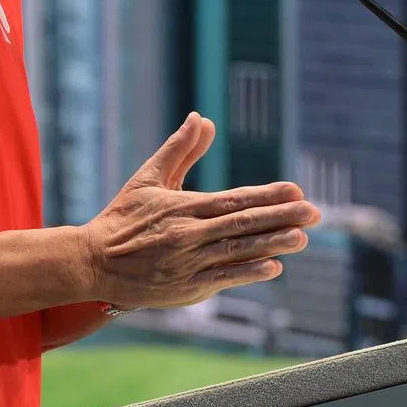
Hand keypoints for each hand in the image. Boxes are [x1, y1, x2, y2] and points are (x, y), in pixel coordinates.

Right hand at [80, 112, 320, 309]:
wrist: (92, 262)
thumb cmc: (123, 218)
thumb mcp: (148, 177)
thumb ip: (180, 149)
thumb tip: (202, 117)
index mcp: (183, 206)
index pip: (233, 198)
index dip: (266, 195)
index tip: (295, 190)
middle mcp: (189, 233)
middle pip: (242, 224)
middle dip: (281, 218)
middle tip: (314, 212)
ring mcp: (188, 263)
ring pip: (237, 251)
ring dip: (272, 244)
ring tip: (302, 238)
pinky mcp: (185, 288)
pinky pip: (222, 278)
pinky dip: (248, 273)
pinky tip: (273, 267)